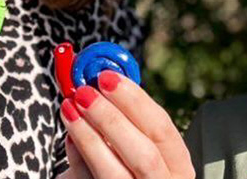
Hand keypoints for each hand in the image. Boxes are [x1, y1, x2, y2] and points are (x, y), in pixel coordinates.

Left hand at [59, 71, 194, 178]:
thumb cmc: (126, 163)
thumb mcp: (135, 140)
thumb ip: (126, 115)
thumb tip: (103, 76)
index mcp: (177, 164)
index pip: (163, 129)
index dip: (135, 100)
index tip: (108, 77)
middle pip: (144, 154)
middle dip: (112, 119)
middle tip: (85, 92)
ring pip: (115, 173)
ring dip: (89, 136)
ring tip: (70, 107)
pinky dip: (79, 158)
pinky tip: (69, 135)